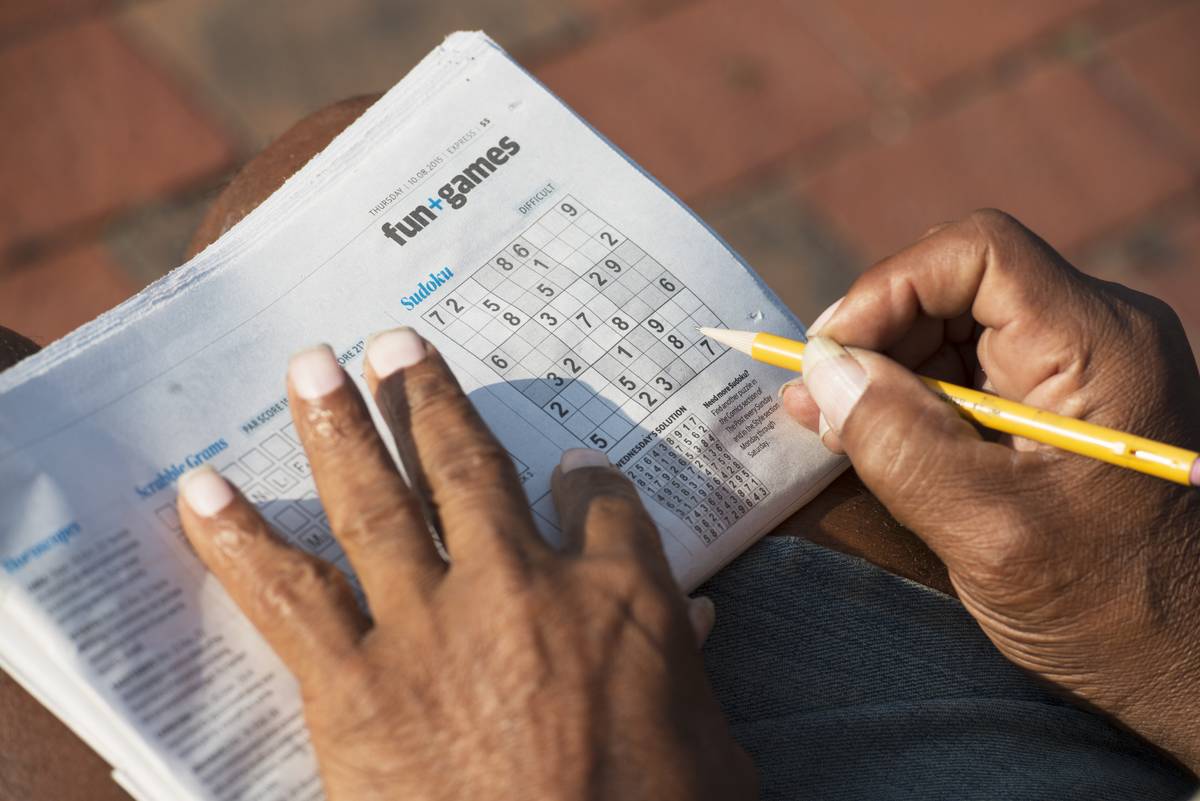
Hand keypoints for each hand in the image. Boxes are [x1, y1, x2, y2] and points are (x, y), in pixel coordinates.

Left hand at [176, 329, 752, 800]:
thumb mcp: (709, 744)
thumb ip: (687, 667)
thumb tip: (694, 619)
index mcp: (617, 595)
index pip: (600, 502)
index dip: (584, 477)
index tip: (569, 464)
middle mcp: (520, 583)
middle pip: (471, 468)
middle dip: (430, 402)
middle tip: (395, 347)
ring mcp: (432, 624)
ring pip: (380, 502)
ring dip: (341, 429)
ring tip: (312, 368)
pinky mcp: (356, 684)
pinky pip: (288, 596)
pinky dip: (239, 542)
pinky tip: (201, 495)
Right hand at [782, 210, 1199, 768]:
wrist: (1194, 668)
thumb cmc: (1114, 613)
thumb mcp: (991, 534)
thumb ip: (901, 445)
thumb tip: (821, 373)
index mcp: (1100, 347)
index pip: (978, 253)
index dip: (888, 287)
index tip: (829, 354)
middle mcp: (1097, 336)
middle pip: (959, 284)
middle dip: (877, 334)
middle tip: (815, 400)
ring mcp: (1082, 368)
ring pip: (956, 325)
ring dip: (886, 368)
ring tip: (831, 424)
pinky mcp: (1063, 403)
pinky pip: (971, 370)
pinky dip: (913, 398)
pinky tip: (872, 438)